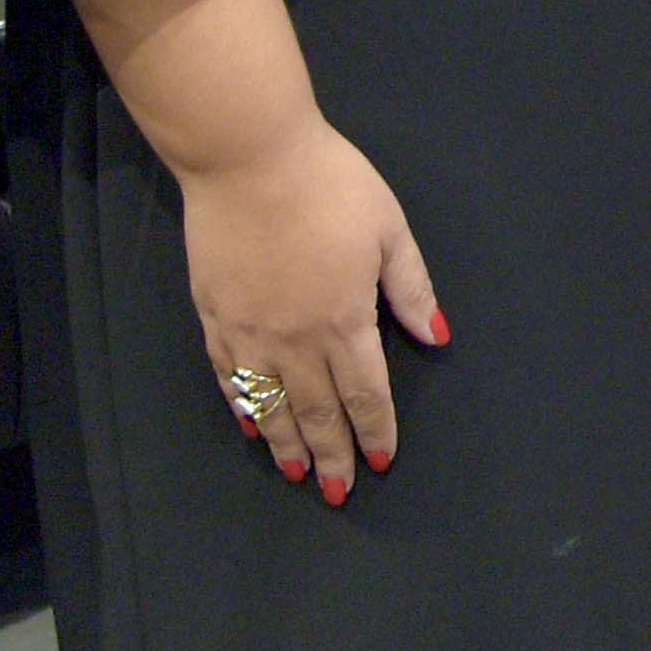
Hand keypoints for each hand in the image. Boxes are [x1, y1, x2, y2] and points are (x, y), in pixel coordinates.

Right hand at [175, 118, 443, 503]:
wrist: (248, 158)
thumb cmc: (329, 185)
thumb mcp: (389, 229)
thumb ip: (411, 289)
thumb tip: (437, 338)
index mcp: (345, 320)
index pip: (365, 392)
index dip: (375, 429)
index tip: (381, 460)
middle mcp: (296, 340)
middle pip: (318, 411)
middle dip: (333, 454)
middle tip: (340, 492)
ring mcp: (249, 332)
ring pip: (271, 405)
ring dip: (286, 444)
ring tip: (298, 475)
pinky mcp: (214, 317)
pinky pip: (230, 377)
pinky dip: (243, 407)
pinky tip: (251, 426)